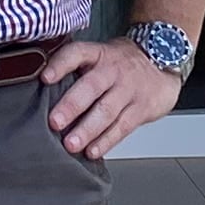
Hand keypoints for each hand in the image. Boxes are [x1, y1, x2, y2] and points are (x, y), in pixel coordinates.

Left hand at [39, 35, 182, 160]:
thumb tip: (41, 90)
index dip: (60, 64)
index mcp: (98, 54)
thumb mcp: (101, 55)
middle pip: (91, 87)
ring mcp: (129, 89)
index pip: (77, 53)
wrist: (163, 60)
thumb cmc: (122, 63)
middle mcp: (113, 69)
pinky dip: (106, 141)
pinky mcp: (141, 108)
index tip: (45, 78)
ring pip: (107, 111)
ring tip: (71, 144)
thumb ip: (76, 69)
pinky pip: (122, 126)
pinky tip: (93, 151)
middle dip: (71, 106)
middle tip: (55, 123)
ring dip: (87, 129)